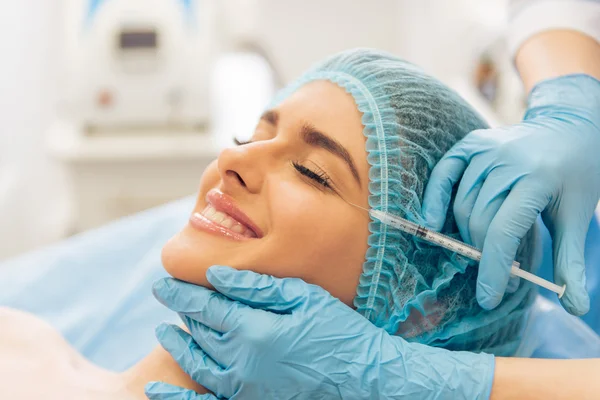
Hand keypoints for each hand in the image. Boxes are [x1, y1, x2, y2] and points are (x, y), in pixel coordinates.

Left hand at [151, 266, 493, 398]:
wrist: (364, 378)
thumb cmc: (338, 332)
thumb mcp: (304, 298)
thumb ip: (258, 288)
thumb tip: (216, 275)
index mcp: (253, 330)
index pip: (205, 307)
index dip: (181, 294)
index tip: (162, 282)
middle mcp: (241, 362)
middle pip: (199, 332)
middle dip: (181, 313)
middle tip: (169, 297)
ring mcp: (243, 388)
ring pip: (197, 363)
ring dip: (178, 345)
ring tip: (165, 331)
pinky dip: (176, 398)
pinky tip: (156, 391)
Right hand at [422, 74, 599, 314]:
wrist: (569, 128)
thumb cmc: (576, 177)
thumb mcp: (578, 217)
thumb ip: (571, 261)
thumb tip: (576, 307)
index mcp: (538, 179)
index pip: (504, 231)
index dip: (493, 268)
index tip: (489, 298)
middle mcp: (509, 161)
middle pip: (479, 221)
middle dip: (485, 256)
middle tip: (501, 276)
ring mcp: (487, 149)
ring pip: (462, 205)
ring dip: (468, 235)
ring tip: (486, 250)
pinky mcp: (472, 143)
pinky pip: (444, 175)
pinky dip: (434, 199)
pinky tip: (430, 223)